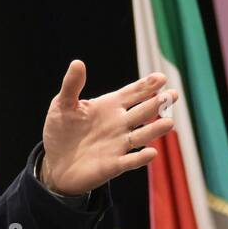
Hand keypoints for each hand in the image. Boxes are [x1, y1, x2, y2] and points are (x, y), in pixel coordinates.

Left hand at [40, 61, 177, 195]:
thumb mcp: (62, 105)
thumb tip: (78, 63)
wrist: (55, 163)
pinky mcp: (113, 165)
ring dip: (155, 130)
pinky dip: (140, 158)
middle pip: (144, 112)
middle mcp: (119, 124)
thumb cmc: (61, 131)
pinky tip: (151, 153)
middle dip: (158, 103)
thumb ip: (71, 86)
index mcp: (110, 106)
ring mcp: (118, 145)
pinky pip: (130, 161)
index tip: (161, 78)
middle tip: (172, 95)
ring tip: (169, 123)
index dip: (147, 86)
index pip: (133, 93)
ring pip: (142, 136)